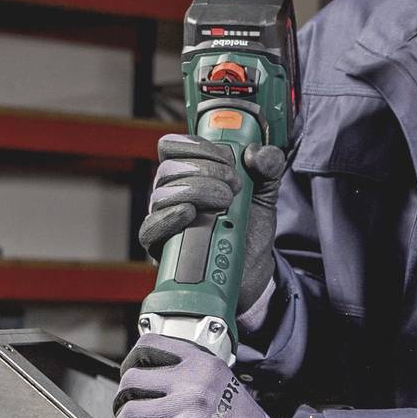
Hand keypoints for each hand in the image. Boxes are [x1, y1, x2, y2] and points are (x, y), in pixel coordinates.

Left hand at [113, 336, 299, 417]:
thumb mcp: (224, 384)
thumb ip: (192, 375)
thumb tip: (154, 375)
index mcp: (203, 365)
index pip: (150, 346)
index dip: (132, 359)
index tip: (131, 371)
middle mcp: (191, 385)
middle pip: (131, 380)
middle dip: (123, 397)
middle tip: (129, 408)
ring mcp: (182, 413)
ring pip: (128, 413)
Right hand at [138, 135, 287, 327]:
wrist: (254, 271)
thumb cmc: (249, 229)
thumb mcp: (264, 192)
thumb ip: (267, 167)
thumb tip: (257, 153)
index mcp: (188, 175)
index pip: (171, 148)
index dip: (196, 146)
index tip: (227, 158)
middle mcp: (171, 196)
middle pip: (168, 169)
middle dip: (205, 171)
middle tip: (234, 187)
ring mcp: (165, 222)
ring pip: (161, 195)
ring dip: (196, 191)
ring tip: (225, 203)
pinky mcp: (162, 250)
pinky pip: (149, 230)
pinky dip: (169, 218)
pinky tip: (189, 214)